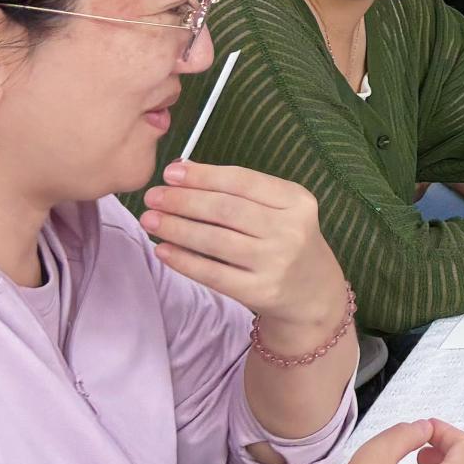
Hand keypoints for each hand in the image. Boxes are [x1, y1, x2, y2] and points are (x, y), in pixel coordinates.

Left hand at [141, 162, 344, 345]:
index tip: (170, 172)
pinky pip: (212, 273)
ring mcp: (275, 263)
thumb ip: (238, 191)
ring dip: (176, 228)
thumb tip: (184, 170)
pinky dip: (183, 260)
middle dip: (183, 200)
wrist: (314, 293)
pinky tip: (162, 249)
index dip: (203, 176)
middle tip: (152, 196)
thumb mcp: (280, 209)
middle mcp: (290, 230)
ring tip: (149, 219)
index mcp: (297, 201)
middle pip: (226, 210)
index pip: (243, 182)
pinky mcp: (259, 291)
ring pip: (215, 241)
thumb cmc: (287, 240)